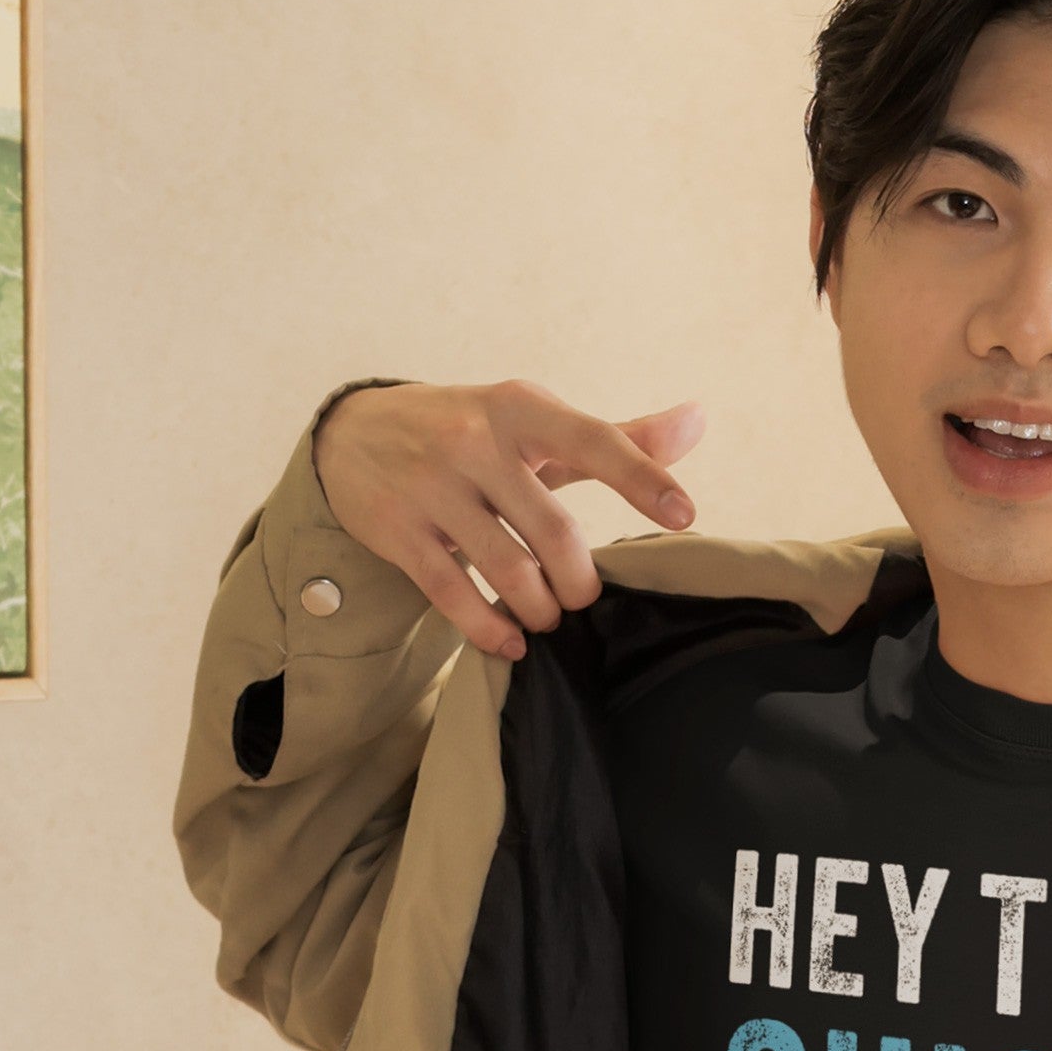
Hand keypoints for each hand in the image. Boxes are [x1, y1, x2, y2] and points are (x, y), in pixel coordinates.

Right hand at [312, 378, 707, 658]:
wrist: (353, 432)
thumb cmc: (470, 433)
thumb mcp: (536, 426)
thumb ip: (616, 438)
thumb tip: (698, 420)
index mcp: (519, 410)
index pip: (593, 441)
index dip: (643, 479)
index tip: (684, 516)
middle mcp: (474, 441)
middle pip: (555, 533)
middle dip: (579, 583)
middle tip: (580, 596)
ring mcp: (432, 486)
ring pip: (510, 571)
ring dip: (540, 610)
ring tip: (545, 615)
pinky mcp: (398, 530)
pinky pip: (454, 594)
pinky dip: (490, 628)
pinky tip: (509, 640)